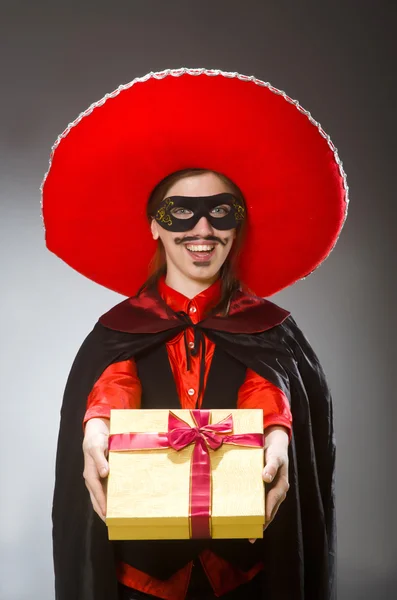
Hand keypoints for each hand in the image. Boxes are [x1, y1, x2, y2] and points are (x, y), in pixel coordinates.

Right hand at [82, 417, 109, 521]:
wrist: (96, 432)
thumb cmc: (96, 439)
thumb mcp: (97, 447)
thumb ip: (100, 460)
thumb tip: (104, 474)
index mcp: (89, 473)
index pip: (96, 490)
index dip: (101, 502)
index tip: (107, 513)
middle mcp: (91, 477)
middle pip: (95, 498)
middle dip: (101, 510)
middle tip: (110, 522)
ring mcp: (96, 477)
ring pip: (98, 496)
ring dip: (104, 506)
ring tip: (113, 516)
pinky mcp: (101, 475)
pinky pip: (103, 489)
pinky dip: (107, 497)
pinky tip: (115, 502)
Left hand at [249, 425, 289, 542]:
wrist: (274, 445)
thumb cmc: (276, 451)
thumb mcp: (275, 456)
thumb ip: (271, 466)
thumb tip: (266, 478)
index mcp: (282, 485)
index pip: (274, 499)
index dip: (268, 510)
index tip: (262, 520)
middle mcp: (278, 492)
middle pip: (270, 510)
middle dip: (262, 523)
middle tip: (252, 536)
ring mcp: (271, 492)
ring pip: (265, 509)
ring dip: (258, 520)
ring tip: (248, 532)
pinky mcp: (265, 491)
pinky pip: (260, 503)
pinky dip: (254, 511)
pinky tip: (245, 517)